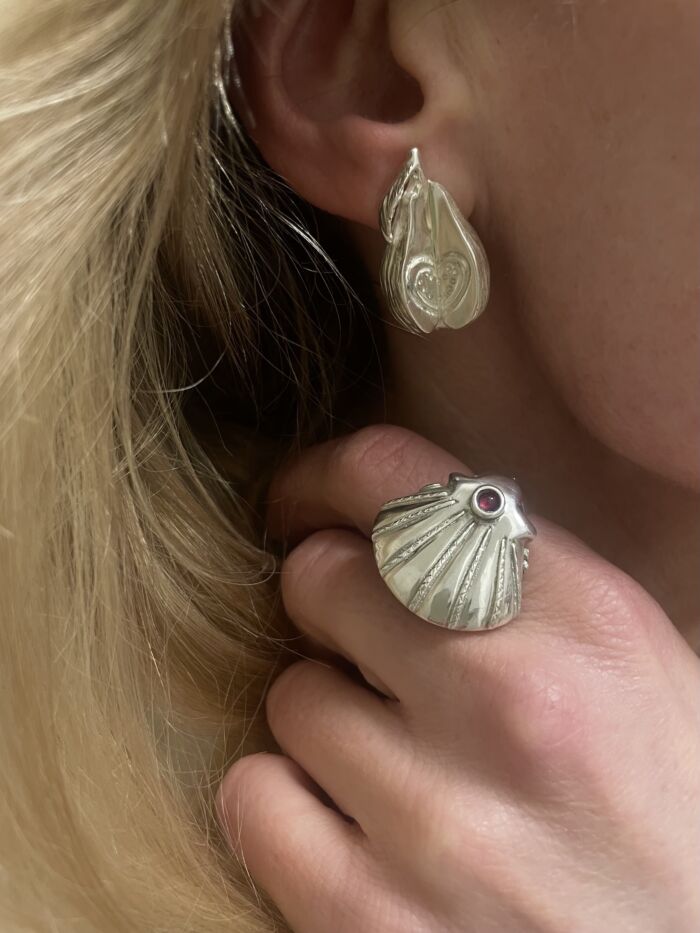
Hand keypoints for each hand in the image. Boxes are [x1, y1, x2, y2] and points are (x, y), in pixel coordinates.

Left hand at [219, 427, 699, 932]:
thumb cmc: (668, 811)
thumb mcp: (629, 663)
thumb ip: (517, 580)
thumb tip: (390, 527)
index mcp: (584, 618)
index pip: (395, 478)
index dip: (322, 479)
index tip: (302, 506)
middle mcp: (513, 702)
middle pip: (321, 578)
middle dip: (328, 603)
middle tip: (362, 645)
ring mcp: (441, 821)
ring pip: (291, 697)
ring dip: (325, 716)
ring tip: (392, 757)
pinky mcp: (374, 922)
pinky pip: (255, 800)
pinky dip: (284, 801)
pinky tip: (349, 822)